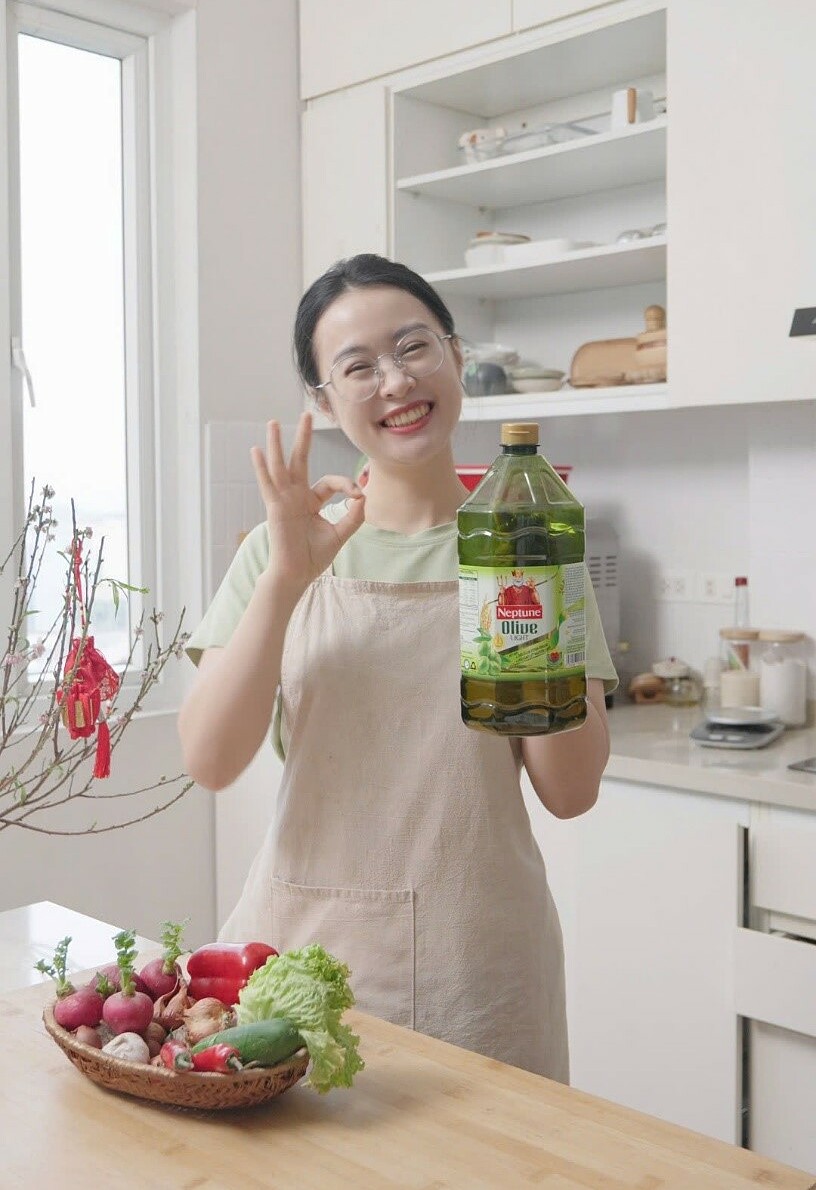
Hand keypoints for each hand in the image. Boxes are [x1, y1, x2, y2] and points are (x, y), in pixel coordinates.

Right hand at [250, 413, 364, 594]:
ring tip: (273, 423)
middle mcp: (295, 496)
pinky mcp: (275, 508)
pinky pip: (268, 485)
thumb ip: (353, 516)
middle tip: (307, 415)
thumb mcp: (340, 533)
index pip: (329, 482)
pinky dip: (262, 468)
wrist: (297, 575)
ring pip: (280, 466)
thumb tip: (364, 497)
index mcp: (310, 501)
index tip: (359, 495)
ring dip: (277, 444)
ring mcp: (283, 500)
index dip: (346, 485)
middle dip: (303, 438)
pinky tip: (257, 451)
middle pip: (299, 461)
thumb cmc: (314, 557)